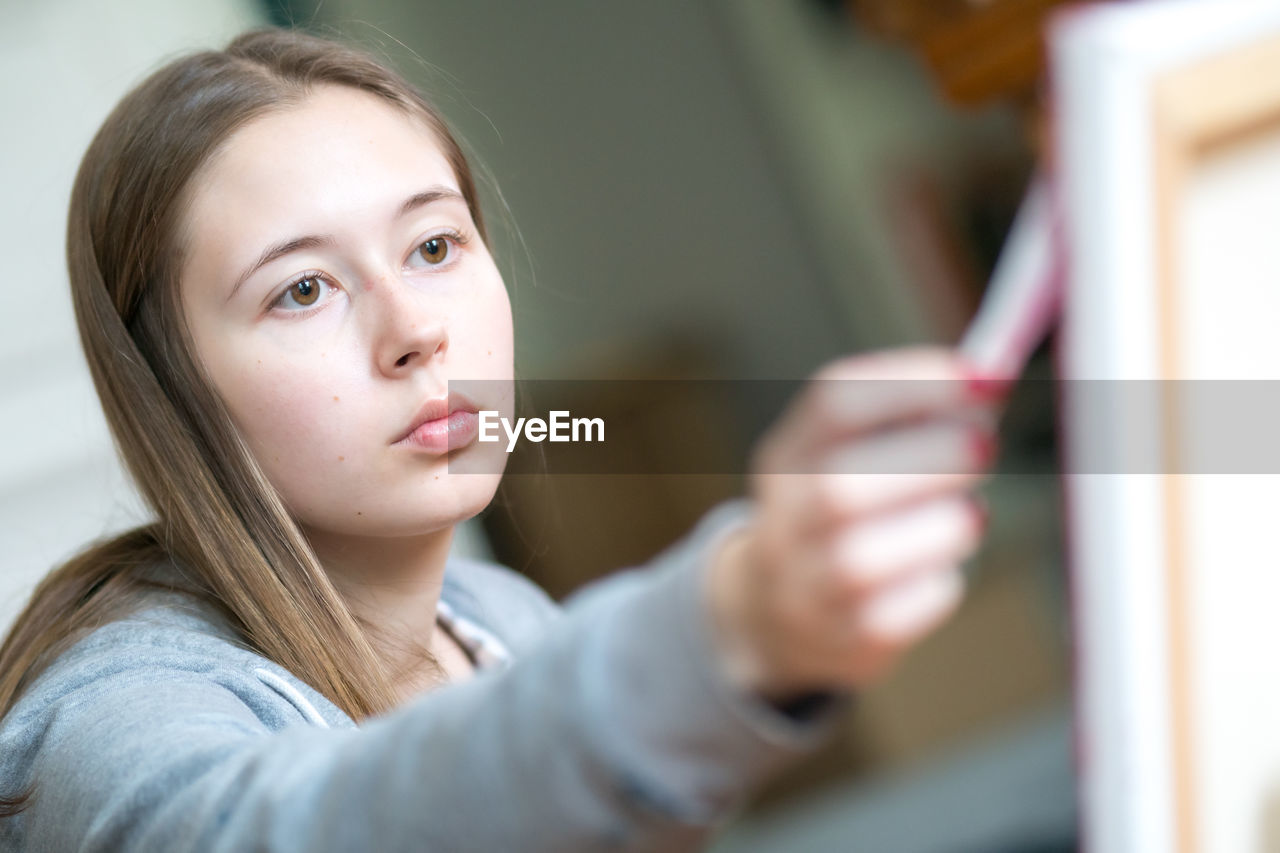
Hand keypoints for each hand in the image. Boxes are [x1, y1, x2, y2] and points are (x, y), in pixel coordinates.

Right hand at [706, 347, 1006, 700]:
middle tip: (984, 443)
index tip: (984, 377)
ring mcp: (803, 586)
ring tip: (970, 515)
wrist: (776, 613)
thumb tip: (991, 377)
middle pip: (838, 488)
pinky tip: (941, 569)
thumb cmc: (843, 518)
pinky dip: (931, 588)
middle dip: (926, 459)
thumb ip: (911, 417)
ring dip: (937, 528)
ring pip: (861, 562)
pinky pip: (892, 618)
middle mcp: (783, 520)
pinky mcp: (839, 641)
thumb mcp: (849, 456)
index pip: (833, 404)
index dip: (912, 384)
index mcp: (788, 457)